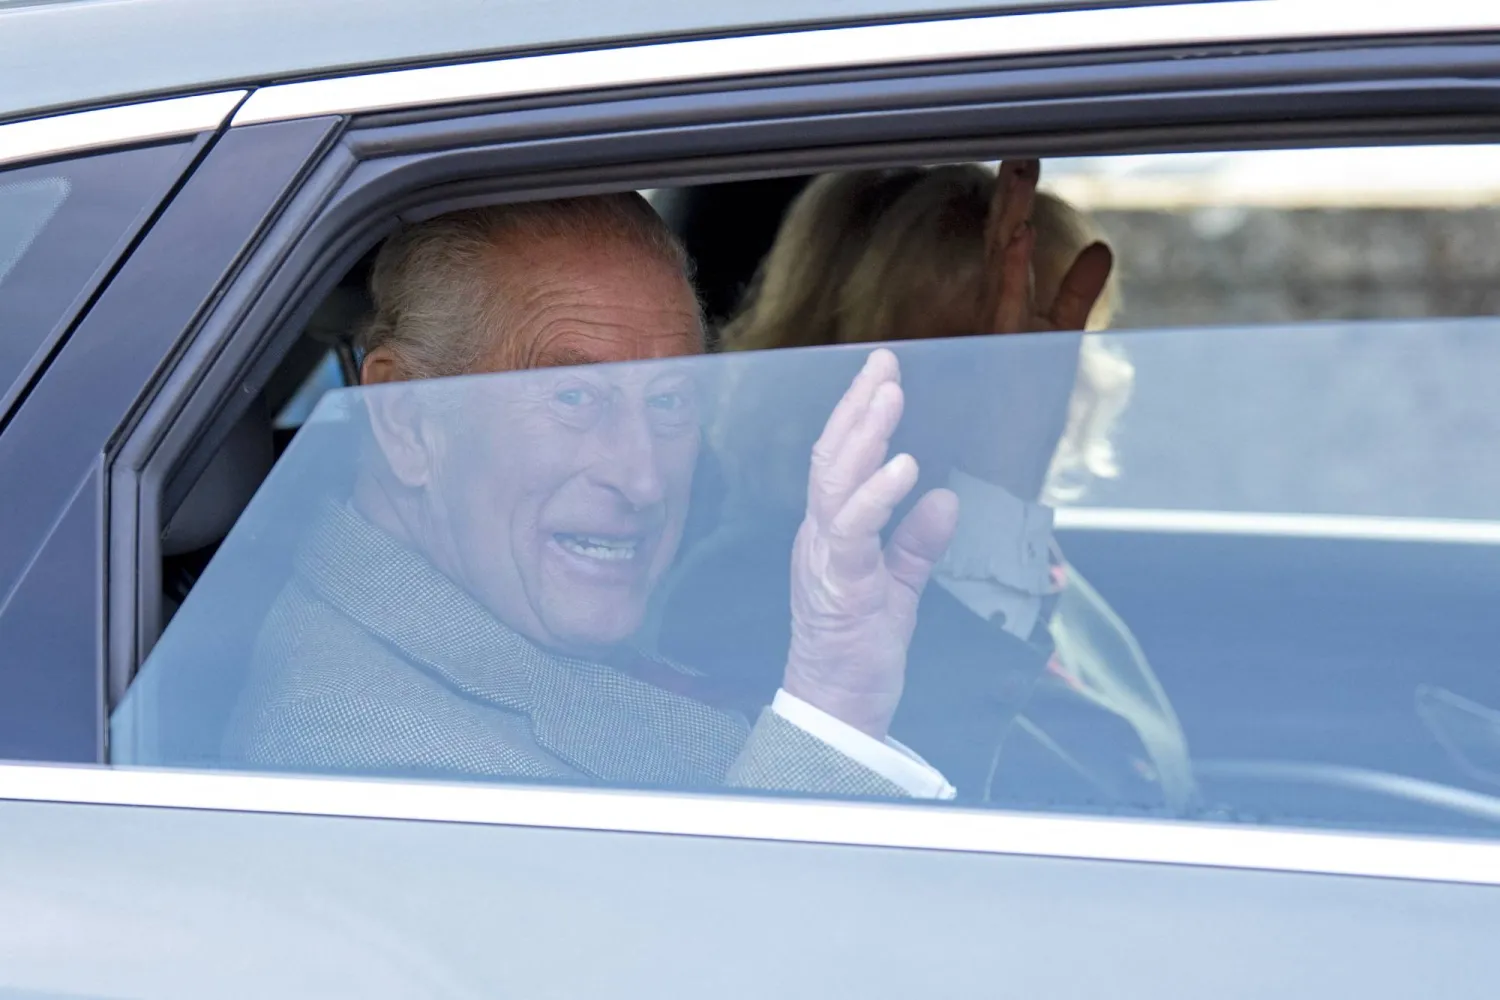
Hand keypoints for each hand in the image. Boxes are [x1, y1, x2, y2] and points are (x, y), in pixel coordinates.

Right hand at [783, 349, 959, 739]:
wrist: (837, 707)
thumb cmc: (859, 650)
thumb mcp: (898, 587)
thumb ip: (916, 543)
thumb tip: (943, 498)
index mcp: (832, 533)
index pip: (840, 461)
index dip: (858, 415)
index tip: (883, 374)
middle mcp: (820, 536)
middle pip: (832, 457)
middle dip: (858, 407)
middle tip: (885, 363)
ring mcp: (825, 557)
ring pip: (836, 482)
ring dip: (864, 435)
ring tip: (889, 397)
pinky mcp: (839, 583)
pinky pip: (853, 530)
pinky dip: (877, 495)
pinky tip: (904, 467)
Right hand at [961, 159, 1114, 496]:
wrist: (991, 489)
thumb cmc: (1016, 426)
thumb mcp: (1056, 346)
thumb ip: (1074, 296)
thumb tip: (1099, 245)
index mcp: (1005, 316)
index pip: (1007, 251)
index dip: (1014, 206)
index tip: (1021, 159)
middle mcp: (994, 325)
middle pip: (1001, 250)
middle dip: (1011, 201)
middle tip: (1020, 151)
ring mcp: (995, 342)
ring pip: (999, 270)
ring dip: (1011, 219)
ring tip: (1020, 171)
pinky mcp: (1002, 364)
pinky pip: (1004, 312)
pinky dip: (1012, 272)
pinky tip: (1020, 234)